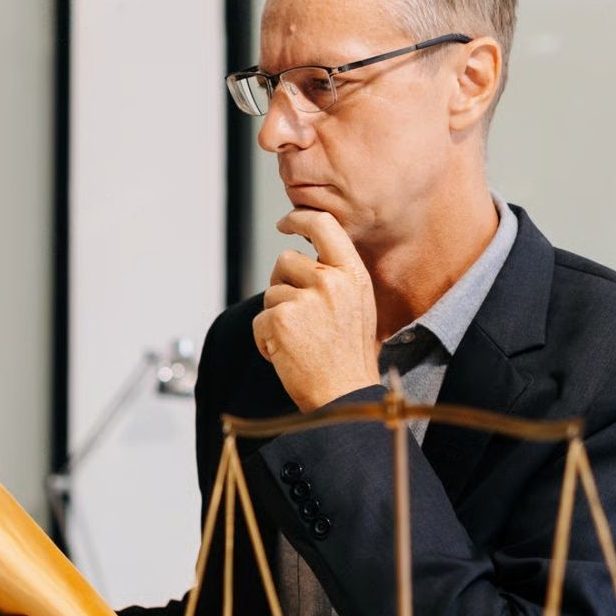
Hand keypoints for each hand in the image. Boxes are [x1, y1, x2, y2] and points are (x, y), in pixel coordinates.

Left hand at [254, 208, 379, 412]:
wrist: (345, 396)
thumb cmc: (349, 357)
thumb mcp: (357, 306)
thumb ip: (335, 278)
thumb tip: (303, 258)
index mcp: (352, 274)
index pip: (324, 225)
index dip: (300, 218)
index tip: (286, 222)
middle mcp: (330, 281)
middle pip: (285, 260)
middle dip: (282, 284)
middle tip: (298, 317)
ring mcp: (304, 299)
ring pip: (271, 293)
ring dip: (276, 317)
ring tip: (300, 342)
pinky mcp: (280, 319)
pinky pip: (258, 320)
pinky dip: (265, 340)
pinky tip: (287, 354)